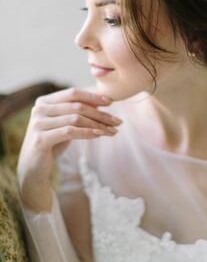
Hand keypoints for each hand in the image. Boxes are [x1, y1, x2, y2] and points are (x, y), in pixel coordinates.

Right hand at [17, 87, 122, 210]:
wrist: (33, 169)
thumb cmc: (53, 144)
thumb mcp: (66, 125)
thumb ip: (78, 113)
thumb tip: (102, 102)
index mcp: (44, 101)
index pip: (73, 93)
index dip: (93, 96)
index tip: (111, 102)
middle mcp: (39, 109)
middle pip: (77, 106)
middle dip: (100, 114)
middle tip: (118, 121)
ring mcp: (38, 124)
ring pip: (76, 119)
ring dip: (98, 125)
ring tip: (113, 131)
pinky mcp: (41, 139)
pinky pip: (70, 132)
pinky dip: (87, 133)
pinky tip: (100, 135)